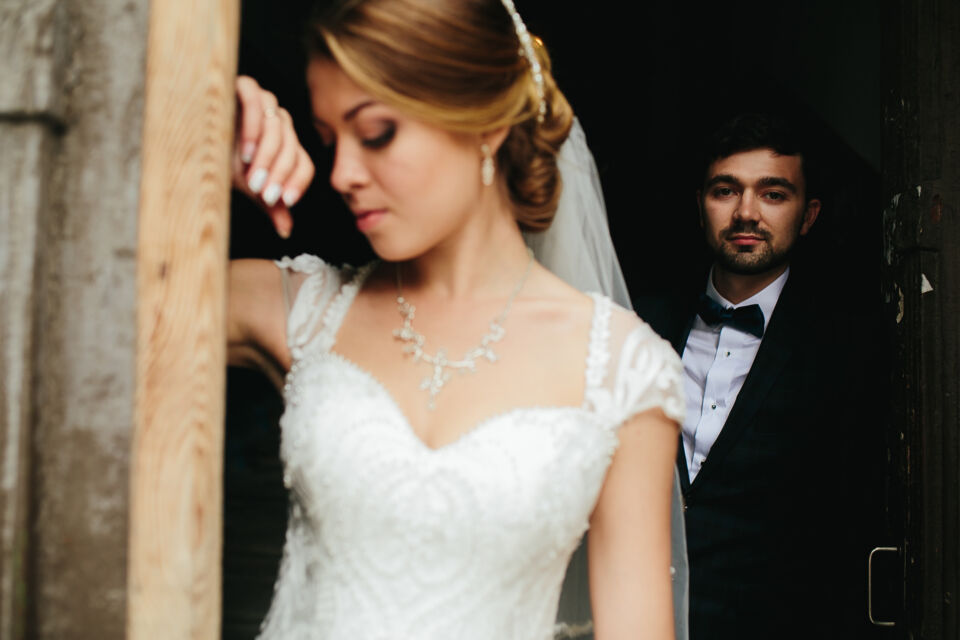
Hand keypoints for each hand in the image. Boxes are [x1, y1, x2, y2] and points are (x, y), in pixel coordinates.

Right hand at [233, 76, 314, 237]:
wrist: (190, 134)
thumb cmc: (220, 158)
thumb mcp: (247, 185)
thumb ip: (268, 203)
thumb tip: (286, 231)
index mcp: (287, 146)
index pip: (304, 164)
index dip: (297, 183)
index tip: (284, 201)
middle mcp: (281, 123)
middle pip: (292, 148)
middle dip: (279, 175)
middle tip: (263, 194)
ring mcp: (266, 103)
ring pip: (279, 127)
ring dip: (268, 156)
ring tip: (252, 176)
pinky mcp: (245, 86)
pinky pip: (258, 102)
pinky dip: (254, 128)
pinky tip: (245, 151)